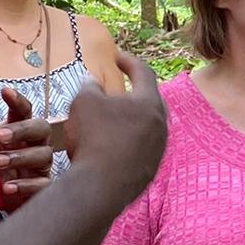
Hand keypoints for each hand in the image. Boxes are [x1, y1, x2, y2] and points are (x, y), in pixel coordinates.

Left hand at [0, 87, 53, 208]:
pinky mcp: (43, 188)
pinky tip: (7, 187)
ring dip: (19, 157)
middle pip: (41, 128)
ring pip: (44, 155)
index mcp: (20, 131)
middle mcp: (36, 145)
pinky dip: (26, 185)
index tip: (3, 91)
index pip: (24, 110)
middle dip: (21, 129)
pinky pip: (43, 185)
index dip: (17, 100)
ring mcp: (42, 167)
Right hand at [65, 52, 167, 203]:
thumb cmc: (93, 137)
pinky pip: (140, 148)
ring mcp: (158, 150)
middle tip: (118, 88)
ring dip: (130, 119)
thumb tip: (94, 83)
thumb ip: (90, 87)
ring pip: (146, 127)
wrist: (100, 188)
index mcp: (149, 103)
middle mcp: (161, 125)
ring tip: (112, 118)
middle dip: (133, 92)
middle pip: (149, 100)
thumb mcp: (84, 102)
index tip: (117, 56)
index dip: (129, 61)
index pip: (143, 72)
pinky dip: (127, 141)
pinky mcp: (150, 171)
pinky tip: (110, 145)